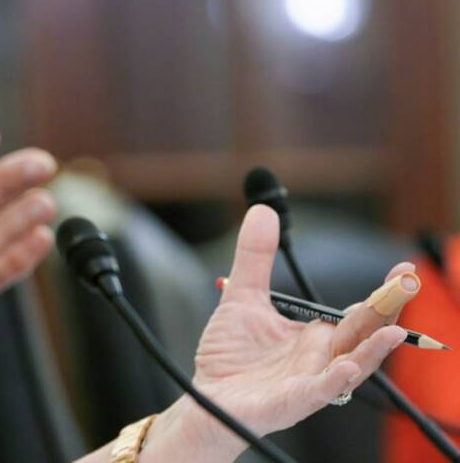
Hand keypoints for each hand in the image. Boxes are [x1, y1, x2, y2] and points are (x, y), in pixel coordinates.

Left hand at [152, 205, 414, 457]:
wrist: (206, 399)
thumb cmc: (230, 355)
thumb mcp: (242, 296)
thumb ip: (255, 257)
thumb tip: (262, 211)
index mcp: (317, 335)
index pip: (359, 312)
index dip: (382, 292)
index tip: (403, 269)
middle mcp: (322, 357)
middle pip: (364, 333)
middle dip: (387, 310)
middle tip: (406, 284)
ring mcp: (311, 380)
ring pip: (352, 365)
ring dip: (374, 350)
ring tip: (394, 331)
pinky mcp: (293, 401)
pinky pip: (320, 392)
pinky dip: (335, 381)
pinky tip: (346, 368)